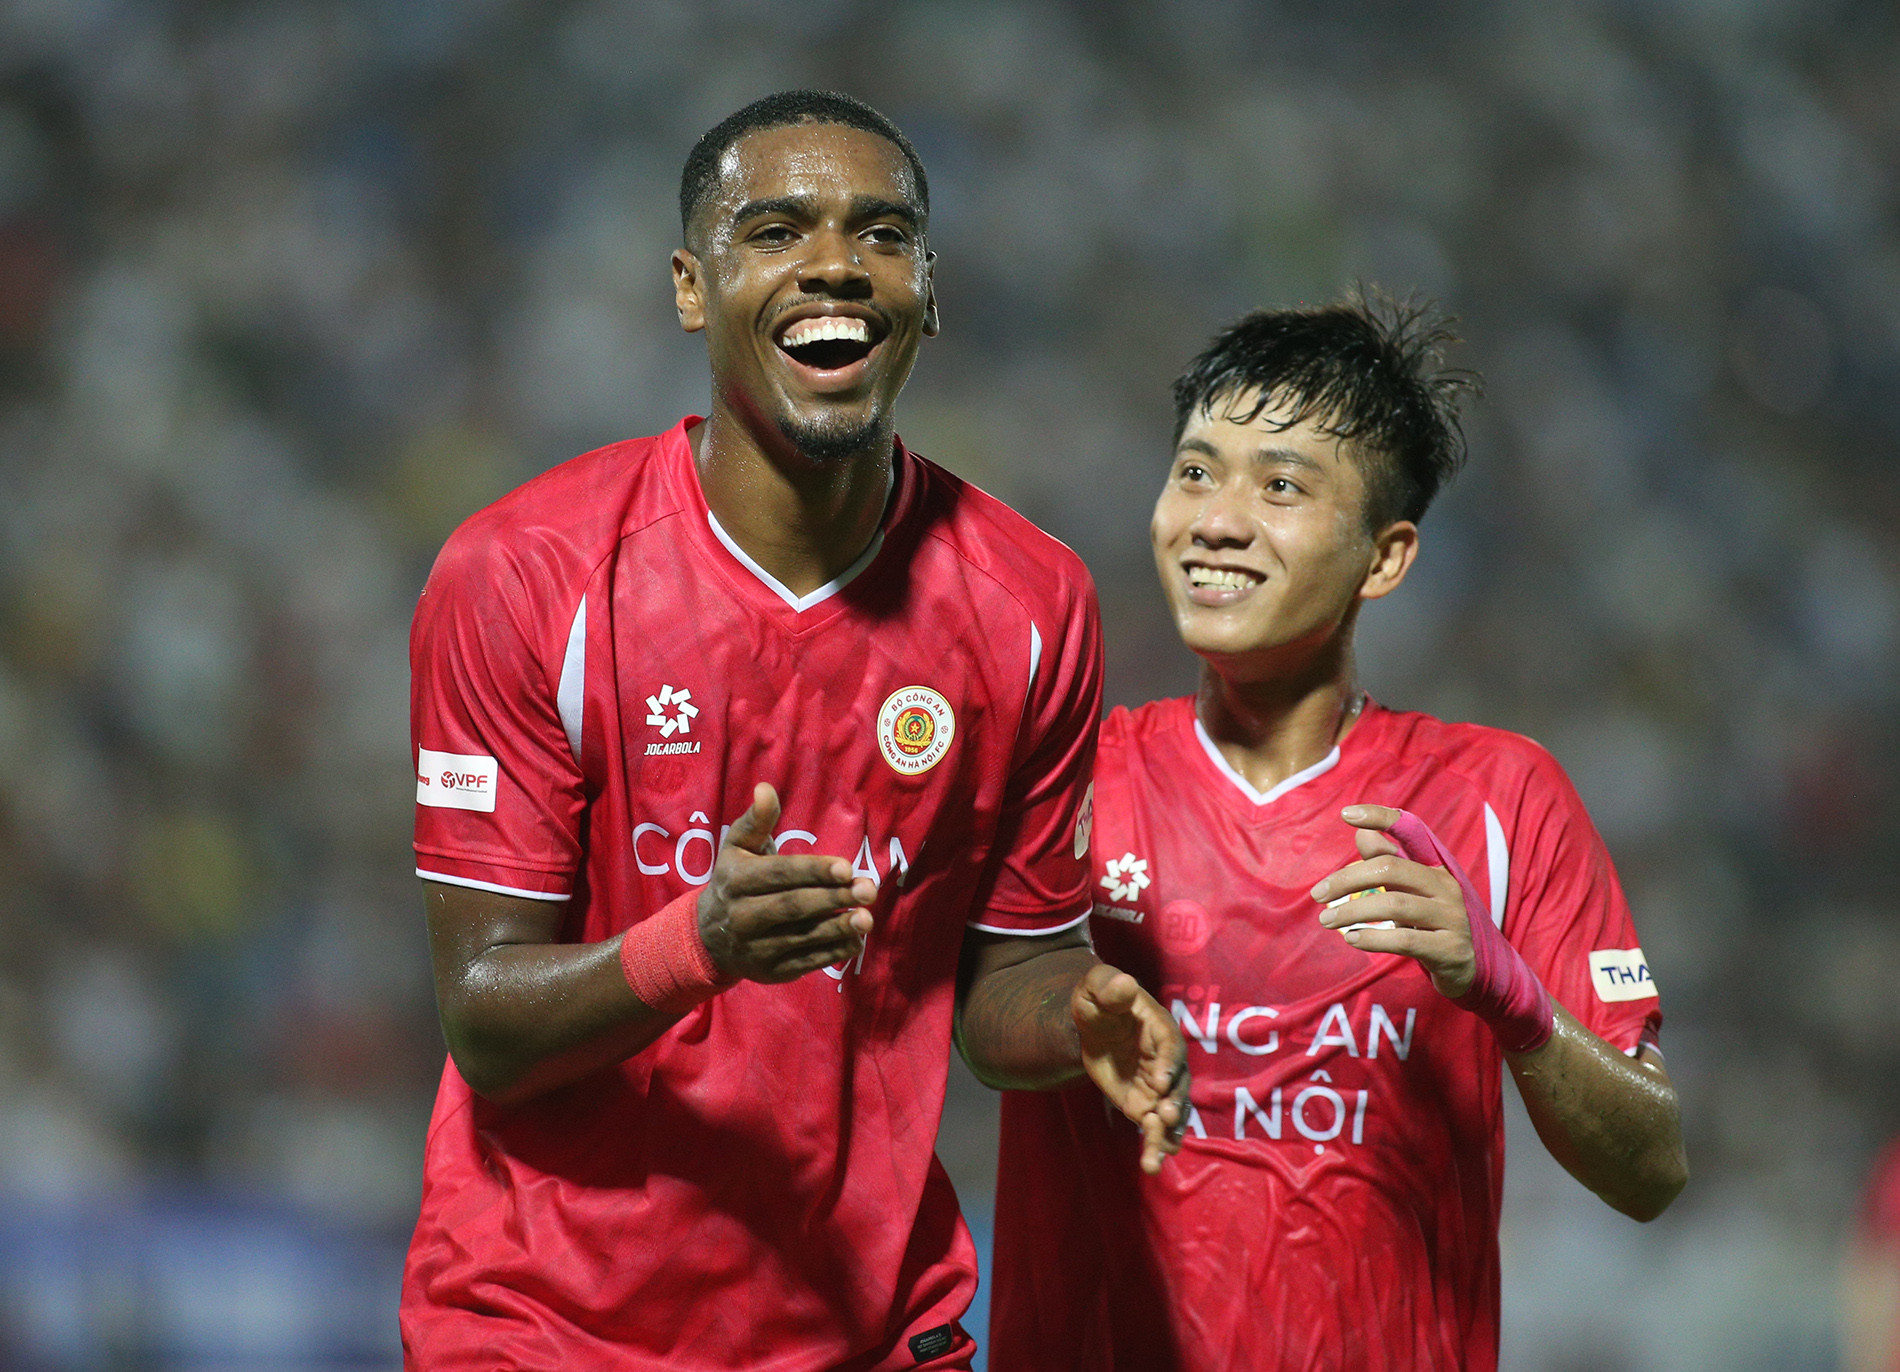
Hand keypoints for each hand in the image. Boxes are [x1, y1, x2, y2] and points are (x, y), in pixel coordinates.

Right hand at [697, 783, 877, 982]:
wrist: (708, 937)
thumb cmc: (735, 881)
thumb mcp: (738, 848)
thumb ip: (757, 820)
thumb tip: (765, 788)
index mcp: (736, 880)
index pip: (780, 875)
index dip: (814, 871)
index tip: (846, 867)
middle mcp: (742, 916)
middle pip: (793, 907)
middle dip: (833, 899)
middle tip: (868, 890)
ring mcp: (755, 948)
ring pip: (801, 937)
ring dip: (838, 929)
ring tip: (867, 918)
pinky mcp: (770, 972)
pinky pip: (805, 962)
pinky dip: (832, 953)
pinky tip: (856, 940)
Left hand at [1072, 963, 1190, 1173]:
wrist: (1093, 1024)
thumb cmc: (1098, 999)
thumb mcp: (1096, 988)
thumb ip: (1110, 988)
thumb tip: (1123, 982)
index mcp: (1159, 1028)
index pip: (1169, 1047)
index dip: (1166, 1064)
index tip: (1158, 1082)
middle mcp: (1166, 1060)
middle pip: (1177, 1083)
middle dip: (1173, 1102)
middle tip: (1162, 1117)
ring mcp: (1159, 1085)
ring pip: (1171, 1112)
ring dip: (1167, 1133)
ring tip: (1160, 1154)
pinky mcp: (1145, 1103)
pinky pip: (1154, 1127)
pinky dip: (1155, 1144)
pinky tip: (1152, 1163)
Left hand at [1311, 804, 1475, 998]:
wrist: (1475, 968)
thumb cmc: (1434, 923)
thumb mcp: (1413, 891)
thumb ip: (1388, 863)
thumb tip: (1361, 833)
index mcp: (1437, 866)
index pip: (1412, 830)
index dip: (1382, 817)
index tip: (1347, 813)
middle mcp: (1447, 886)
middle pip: (1391, 868)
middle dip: (1348, 879)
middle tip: (1318, 894)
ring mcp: (1452, 917)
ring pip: (1394, 905)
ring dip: (1353, 911)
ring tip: (1327, 920)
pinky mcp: (1449, 949)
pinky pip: (1405, 940)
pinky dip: (1373, 938)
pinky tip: (1352, 939)